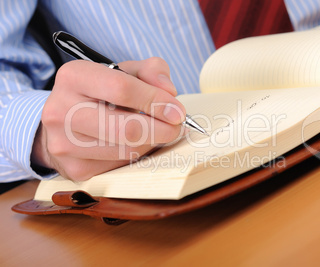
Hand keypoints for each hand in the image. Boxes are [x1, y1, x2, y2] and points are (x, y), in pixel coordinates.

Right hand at [31, 58, 185, 180]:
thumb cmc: (100, 93)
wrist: (64, 121)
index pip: (123, 90)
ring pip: (128, 151)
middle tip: (177, 127)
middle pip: (127, 129)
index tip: (177, 111)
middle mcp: (61, 111)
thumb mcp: (123, 71)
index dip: (156, 101)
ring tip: (158, 131)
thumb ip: (150, 71)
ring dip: (153, 143)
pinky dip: (138, 155)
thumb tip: (169, 92)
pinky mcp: (75, 169)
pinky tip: (139, 144)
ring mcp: (65, 144)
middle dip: (162, 129)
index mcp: (73, 77)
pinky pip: (121, 166)